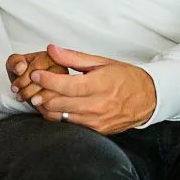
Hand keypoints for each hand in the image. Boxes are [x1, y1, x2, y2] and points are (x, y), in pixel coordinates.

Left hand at [6, 50, 66, 104]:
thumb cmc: (23, 71)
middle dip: (30, 91)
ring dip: (36, 100)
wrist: (27, 85)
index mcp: (51, 57)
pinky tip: (35, 106)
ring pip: (54, 96)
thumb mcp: (14, 63)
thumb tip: (20, 67)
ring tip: (23, 99)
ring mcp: (68, 86)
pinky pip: (59, 108)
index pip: (38, 67)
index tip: (15, 86)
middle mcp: (62, 70)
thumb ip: (15, 61)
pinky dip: (45, 109)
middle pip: (49, 82)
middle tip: (19, 95)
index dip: (24, 79)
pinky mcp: (68, 100)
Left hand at [26, 44, 157, 134]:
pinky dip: (57, 115)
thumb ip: (73, 57)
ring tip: (38, 94)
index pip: (67, 85)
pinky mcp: (97, 130)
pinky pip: (70, 124)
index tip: (34, 73)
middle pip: (59, 103)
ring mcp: (97, 120)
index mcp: (99, 85)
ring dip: (46, 106)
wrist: (148, 99)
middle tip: (30, 85)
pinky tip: (53, 105)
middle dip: (40, 93)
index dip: (47, 80)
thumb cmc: (125, 77)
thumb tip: (52, 49)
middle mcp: (98, 105)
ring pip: (61, 116)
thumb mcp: (100, 62)